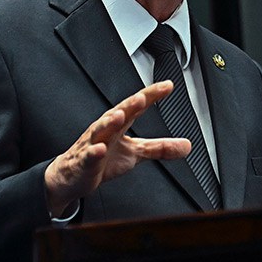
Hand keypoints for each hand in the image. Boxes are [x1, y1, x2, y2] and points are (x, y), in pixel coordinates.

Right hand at [43, 81, 190, 216]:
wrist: (74, 175)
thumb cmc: (104, 159)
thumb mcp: (136, 153)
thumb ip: (160, 148)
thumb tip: (187, 146)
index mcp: (120, 124)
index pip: (138, 107)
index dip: (152, 96)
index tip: (168, 86)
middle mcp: (106, 129)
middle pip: (119, 113)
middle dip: (130, 105)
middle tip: (142, 97)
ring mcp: (93, 143)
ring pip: (100, 130)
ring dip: (109, 122)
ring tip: (119, 116)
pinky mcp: (84, 161)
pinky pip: (88, 156)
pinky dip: (93, 152)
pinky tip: (99, 149)